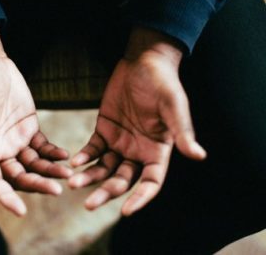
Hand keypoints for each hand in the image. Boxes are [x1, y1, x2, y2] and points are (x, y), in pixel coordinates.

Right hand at [0, 24, 71, 215]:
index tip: (21, 211)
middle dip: (36, 185)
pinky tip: (65, 155)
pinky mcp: (28, 129)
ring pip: (33, 165)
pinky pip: (42, 147)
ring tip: (68, 173)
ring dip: (50, 171)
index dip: (4, 197)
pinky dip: (53, 153)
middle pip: (18, 177)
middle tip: (57, 190)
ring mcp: (14, 140)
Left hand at [68, 28, 205, 215]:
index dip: (140, 198)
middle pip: (122, 180)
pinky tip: (74, 161)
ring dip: (90, 177)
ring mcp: (120, 142)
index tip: (126, 211)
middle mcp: (138, 151)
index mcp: (158, 150)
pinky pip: (93, 149)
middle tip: (89, 205)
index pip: (151, 182)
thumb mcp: (174, 106)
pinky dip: (84, 156)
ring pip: (104, 168)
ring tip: (74, 183)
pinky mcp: (104, 130)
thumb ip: (182, 131)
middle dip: (107, 193)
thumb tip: (199, 155)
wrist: (143, 62)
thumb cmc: (163, 83)